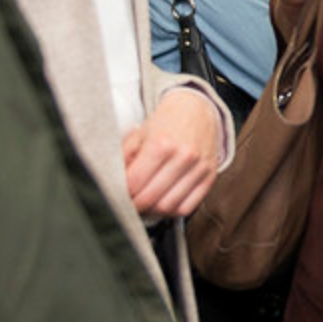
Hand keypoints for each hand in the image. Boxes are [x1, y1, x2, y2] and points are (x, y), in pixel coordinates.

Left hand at [123, 89, 221, 217]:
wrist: (197, 110)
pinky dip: (171, 211)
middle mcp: (183, 156)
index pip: (134, 183)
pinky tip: (163, 202)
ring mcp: (199, 168)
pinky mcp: (210, 176)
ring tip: (144, 203)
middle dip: (135, 205)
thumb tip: (112, 183)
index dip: (122, 194)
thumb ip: (123, 158)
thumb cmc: (165, 123)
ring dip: (152, 211)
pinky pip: (187, 207)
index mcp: (161, 143)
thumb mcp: (139, 134)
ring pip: (169, 207)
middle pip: (151, 198)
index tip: (117, 195)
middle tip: (127, 203)